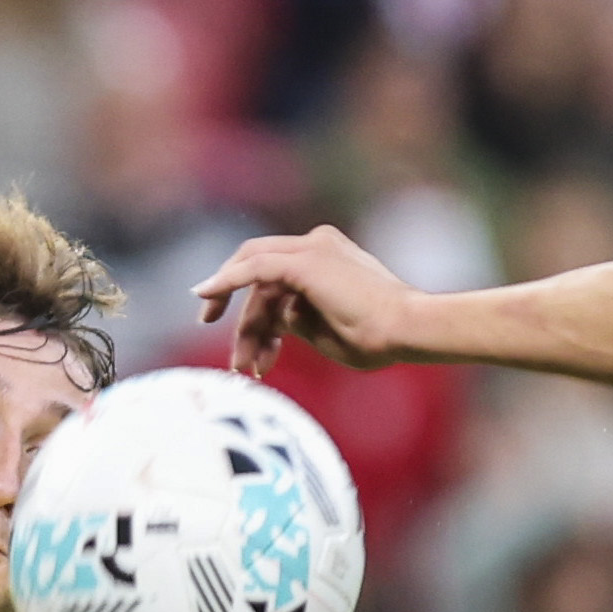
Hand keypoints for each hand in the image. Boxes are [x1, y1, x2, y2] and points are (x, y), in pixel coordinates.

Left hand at [192, 228, 426, 377]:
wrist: (408, 329)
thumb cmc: (381, 339)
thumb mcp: (329, 330)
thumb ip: (299, 318)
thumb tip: (276, 320)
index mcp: (326, 256)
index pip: (276, 278)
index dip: (256, 312)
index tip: (246, 345)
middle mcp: (316, 244)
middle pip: (259, 277)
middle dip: (245, 323)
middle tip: (238, 365)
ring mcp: (310, 249)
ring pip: (254, 278)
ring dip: (244, 326)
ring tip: (242, 367)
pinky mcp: (304, 262)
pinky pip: (253, 269)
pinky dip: (226, 282)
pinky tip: (204, 296)